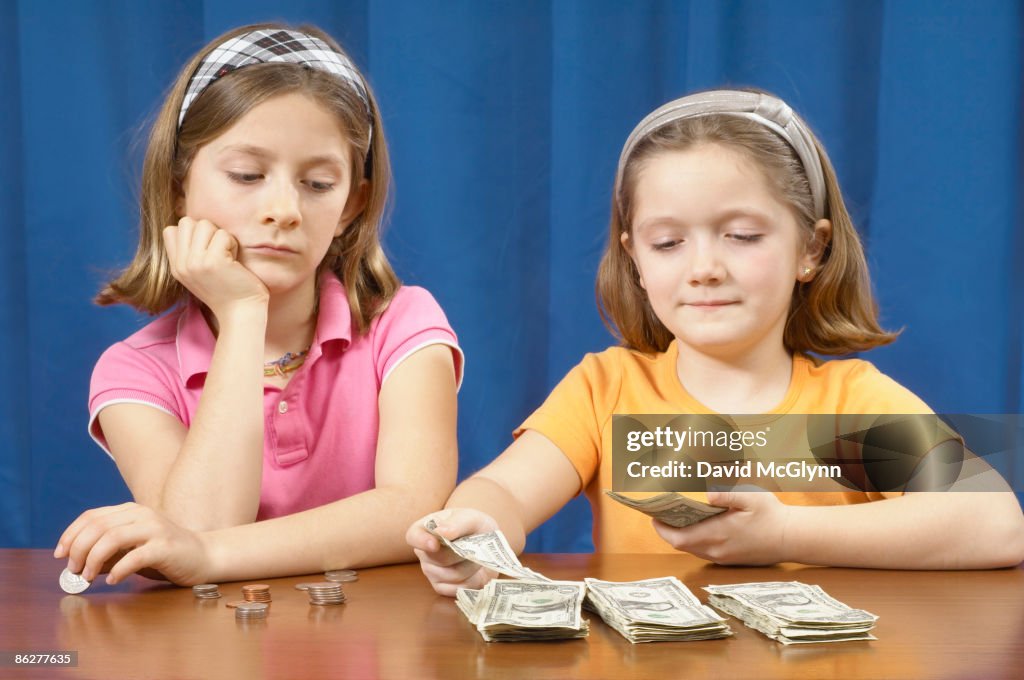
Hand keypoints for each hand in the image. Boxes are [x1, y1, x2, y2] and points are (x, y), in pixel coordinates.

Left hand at [54, 503, 212, 585]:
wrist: (204, 556)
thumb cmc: (165, 555)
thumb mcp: (132, 550)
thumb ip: (108, 553)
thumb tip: (77, 565)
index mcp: (131, 511)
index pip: (92, 516)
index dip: (71, 534)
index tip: (59, 554)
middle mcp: (142, 515)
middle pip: (98, 527)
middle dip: (78, 550)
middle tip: (73, 570)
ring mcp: (155, 529)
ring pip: (112, 538)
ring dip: (93, 560)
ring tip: (87, 577)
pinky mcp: (165, 547)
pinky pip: (134, 557)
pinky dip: (118, 570)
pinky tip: (113, 580)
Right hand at [163, 217, 268, 320]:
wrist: (241, 313)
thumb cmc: (228, 291)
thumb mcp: (200, 273)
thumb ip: (190, 253)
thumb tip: (193, 224)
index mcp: (176, 267)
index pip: (171, 230)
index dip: (192, 233)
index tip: (207, 250)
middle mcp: (182, 265)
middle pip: (187, 222)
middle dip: (207, 231)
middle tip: (219, 250)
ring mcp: (195, 263)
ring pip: (204, 224)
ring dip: (221, 236)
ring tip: (228, 256)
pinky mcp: (213, 262)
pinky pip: (223, 234)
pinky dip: (233, 244)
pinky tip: (235, 262)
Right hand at [405, 508, 498, 596]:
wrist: (489, 548)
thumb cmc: (476, 529)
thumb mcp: (472, 519)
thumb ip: (457, 523)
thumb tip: (441, 532)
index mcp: (426, 529)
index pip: (413, 536)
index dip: (421, 541)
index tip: (435, 544)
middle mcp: (424, 552)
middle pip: (439, 559)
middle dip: (462, 553)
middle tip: (475, 545)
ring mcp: (431, 571)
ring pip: (452, 575)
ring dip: (471, 566)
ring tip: (477, 556)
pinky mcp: (441, 587)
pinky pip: (458, 588)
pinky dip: (472, 580)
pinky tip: (475, 572)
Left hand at [652, 491, 791, 564]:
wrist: (791, 538)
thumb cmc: (771, 515)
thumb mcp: (750, 497)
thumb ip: (726, 494)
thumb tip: (707, 493)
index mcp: (716, 535)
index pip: (678, 538)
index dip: (662, 529)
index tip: (653, 517)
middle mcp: (716, 551)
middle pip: (681, 545)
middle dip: (668, 530)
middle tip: (661, 513)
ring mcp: (723, 558)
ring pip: (692, 549)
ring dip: (681, 536)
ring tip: (676, 518)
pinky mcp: (729, 559)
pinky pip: (704, 551)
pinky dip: (694, 540)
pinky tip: (697, 526)